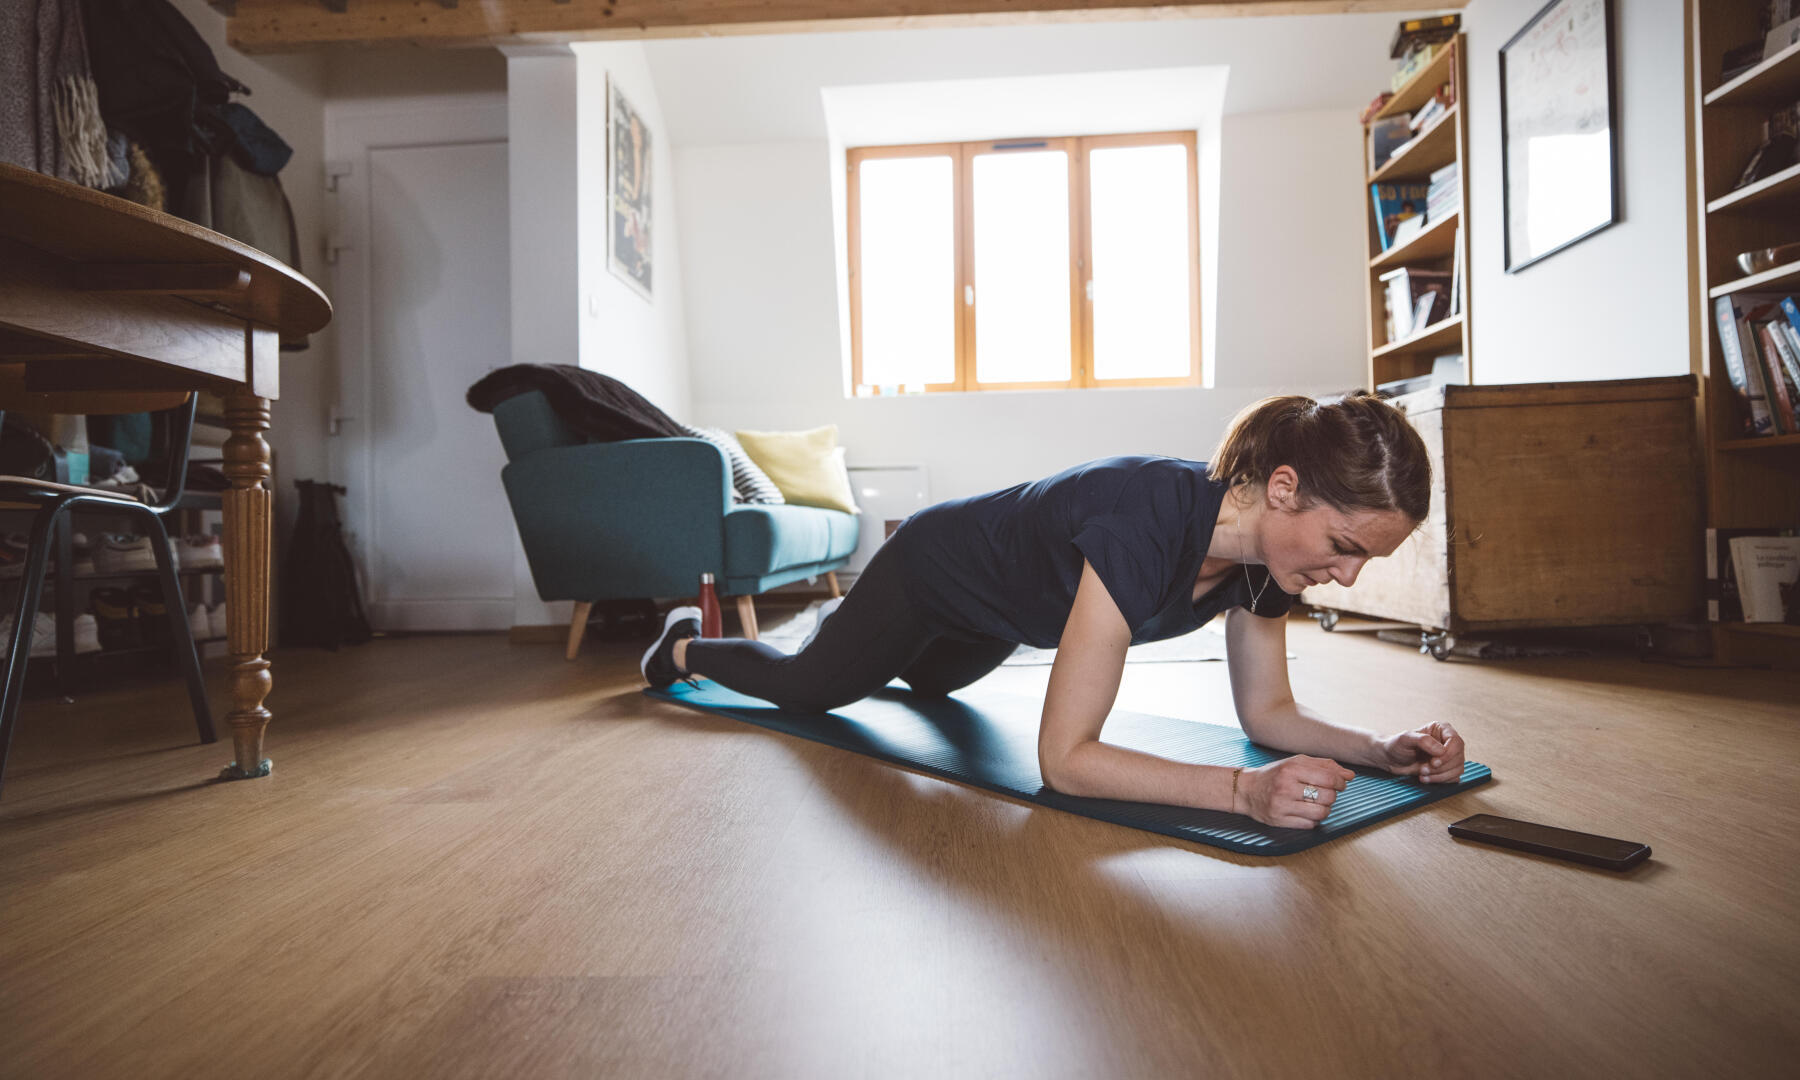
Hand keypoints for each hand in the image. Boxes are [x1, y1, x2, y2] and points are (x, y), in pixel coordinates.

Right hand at [1234, 755, 1354, 828]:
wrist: (1246, 789)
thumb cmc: (1275, 774)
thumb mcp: (1296, 762)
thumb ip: (1324, 766)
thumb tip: (1350, 775)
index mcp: (1291, 769)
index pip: (1329, 779)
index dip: (1341, 783)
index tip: (1340, 784)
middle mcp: (1286, 787)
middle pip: (1328, 797)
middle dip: (1332, 796)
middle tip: (1325, 793)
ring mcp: (1282, 806)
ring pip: (1321, 813)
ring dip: (1324, 809)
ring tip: (1317, 803)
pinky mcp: (1279, 821)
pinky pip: (1310, 825)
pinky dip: (1313, 819)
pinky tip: (1306, 812)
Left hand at [1377, 721, 1465, 783]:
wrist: (1390, 759)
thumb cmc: (1396, 745)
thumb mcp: (1405, 738)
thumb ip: (1423, 740)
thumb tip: (1441, 751)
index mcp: (1441, 729)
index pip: (1456, 742)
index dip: (1448, 755)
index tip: (1434, 762)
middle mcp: (1448, 742)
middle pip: (1459, 757)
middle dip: (1441, 767)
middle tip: (1423, 769)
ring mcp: (1449, 756)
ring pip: (1458, 769)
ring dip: (1440, 776)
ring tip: (1422, 774)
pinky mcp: (1447, 769)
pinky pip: (1453, 778)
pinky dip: (1440, 781)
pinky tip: (1425, 778)